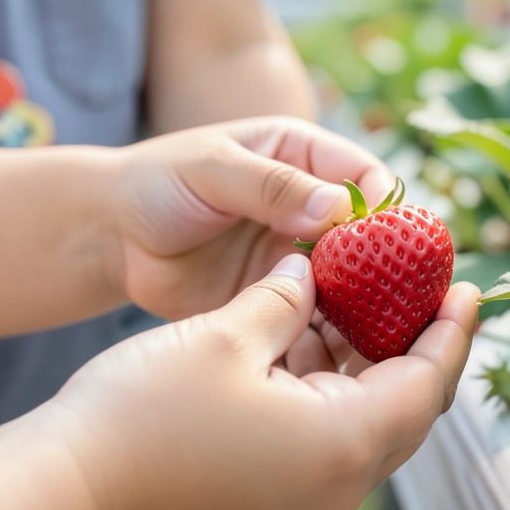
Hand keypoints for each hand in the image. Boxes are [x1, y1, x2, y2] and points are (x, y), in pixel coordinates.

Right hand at [50, 253, 479, 509]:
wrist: (67, 491)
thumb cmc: (146, 409)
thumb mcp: (228, 331)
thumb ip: (288, 297)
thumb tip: (313, 271)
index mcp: (343, 442)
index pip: (426, 379)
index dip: (450, 329)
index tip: (466, 285)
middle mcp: (337, 487)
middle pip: (404, 410)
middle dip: (415, 347)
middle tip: (423, 293)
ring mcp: (304, 507)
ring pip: (362, 428)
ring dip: (365, 371)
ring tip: (359, 308)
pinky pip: (326, 448)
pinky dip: (329, 399)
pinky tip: (309, 349)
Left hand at [113, 116, 393, 319]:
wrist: (111, 236)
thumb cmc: (157, 183)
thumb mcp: (212, 170)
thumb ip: (272, 186)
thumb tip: (338, 209)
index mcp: (304, 157)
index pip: (364, 177)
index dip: (385, 207)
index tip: (391, 242)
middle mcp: (311, 207)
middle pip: (370, 235)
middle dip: (385, 264)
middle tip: (398, 298)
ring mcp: (298, 256)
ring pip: (351, 281)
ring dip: (364, 304)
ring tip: (376, 331)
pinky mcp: (279, 298)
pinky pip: (318, 316)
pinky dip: (332, 332)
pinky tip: (339, 352)